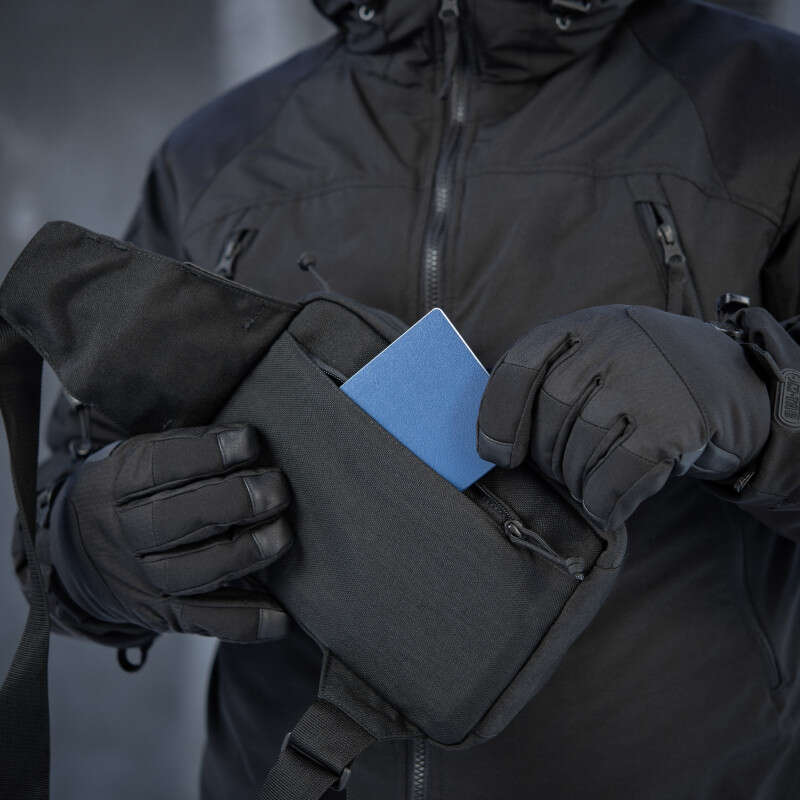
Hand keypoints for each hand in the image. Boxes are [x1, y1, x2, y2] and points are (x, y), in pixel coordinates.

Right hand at [50, 423, 292, 641]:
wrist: (79, 554)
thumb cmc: (133, 492)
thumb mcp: (138, 457)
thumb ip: (186, 448)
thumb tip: (251, 438)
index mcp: (112, 485)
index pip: (158, 467)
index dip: (207, 453)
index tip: (250, 441)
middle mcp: (120, 535)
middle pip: (172, 522)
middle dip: (232, 502)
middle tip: (276, 489)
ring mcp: (139, 580)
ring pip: (192, 573)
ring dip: (245, 554)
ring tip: (282, 534)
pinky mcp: (161, 614)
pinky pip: (204, 622)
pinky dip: (246, 622)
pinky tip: (280, 617)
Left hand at [476, 305, 770, 530]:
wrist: (735, 386)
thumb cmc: (644, 383)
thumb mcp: (598, 362)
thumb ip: (551, 384)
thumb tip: (495, 449)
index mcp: (584, 326)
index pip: (519, 367)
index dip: (498, 417)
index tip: (497, 455)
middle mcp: (614, 343)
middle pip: (550, 413)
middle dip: (548, 456)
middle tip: (563, 472)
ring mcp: (648, 379)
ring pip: (582, 447)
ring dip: (579, 481)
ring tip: (591, 484)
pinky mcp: (677, 420)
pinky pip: (618, 475)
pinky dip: (606, 501)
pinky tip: (609, 508)